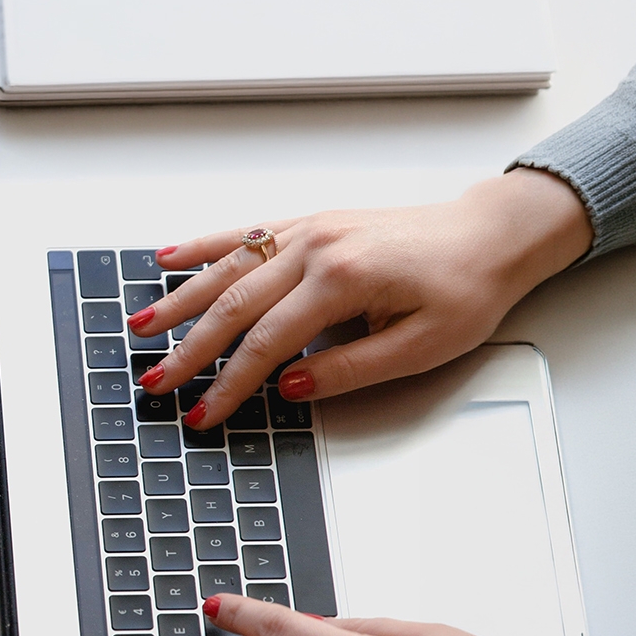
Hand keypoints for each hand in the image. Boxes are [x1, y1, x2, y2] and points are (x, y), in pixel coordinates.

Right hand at [131, 169, 591, 427]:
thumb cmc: (468, 288)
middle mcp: (316, 248)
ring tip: (142, 325)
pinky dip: (203, 245)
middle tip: (156, 381)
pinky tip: (168, 257)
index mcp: (342, 279)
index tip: (204, 412)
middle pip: (233, 305)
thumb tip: (289, 388)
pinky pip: (245, 233)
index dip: (230, 384)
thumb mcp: (422, 346)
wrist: (493, 234)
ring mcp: (309, 231)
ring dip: (179, 298)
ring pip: (227, 267)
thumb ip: (349, 369)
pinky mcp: (310, 223)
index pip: (267, 343)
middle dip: (188, 349)